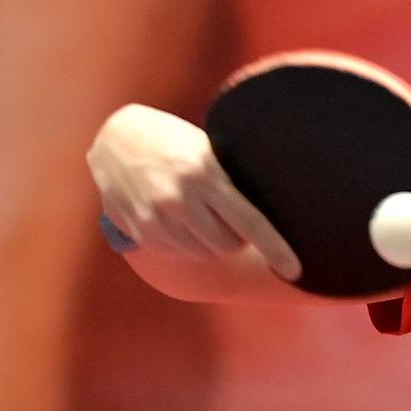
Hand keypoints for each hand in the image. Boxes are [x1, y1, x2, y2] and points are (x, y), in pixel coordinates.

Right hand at [86, 104, 300, 279]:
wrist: (114, 140)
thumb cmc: (175, 141)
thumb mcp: (206, 150)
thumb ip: (231, 180)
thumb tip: (272, 209)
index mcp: (204, 173)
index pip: (249, 220)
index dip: (276, 248)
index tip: (295, 270)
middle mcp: (179, 198)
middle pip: (229, 244)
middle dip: (238, 238)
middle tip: (232, 219)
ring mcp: (156, 217)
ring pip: (204, 253)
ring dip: (212, 242)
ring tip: (204, 215)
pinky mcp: (140, 230)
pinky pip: (180, 253)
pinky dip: (189, 244)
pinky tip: (181, 220)